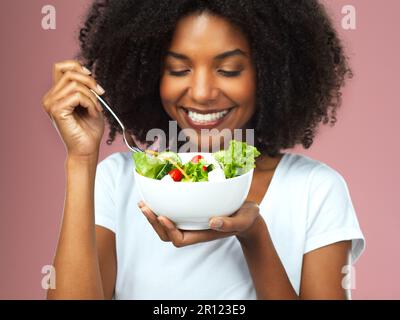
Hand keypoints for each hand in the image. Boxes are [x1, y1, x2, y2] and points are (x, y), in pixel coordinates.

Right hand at [42, 60, 105, 157]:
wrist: (87, 149)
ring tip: (96, 109)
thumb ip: (85, 87)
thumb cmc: (90, 129)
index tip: (92, 78)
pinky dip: (90, 103)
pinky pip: (77, 96)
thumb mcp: (90, 102)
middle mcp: (50, 97)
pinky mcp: (56, 110)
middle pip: (70, 73)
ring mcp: (51, 103)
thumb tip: (87, 72)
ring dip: (92, 96)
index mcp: (56, 94)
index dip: (78, 67)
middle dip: (90, 81)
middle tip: (101, 94)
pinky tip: (93, 113)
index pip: (61, 67)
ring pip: (75, 84)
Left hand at [138, 201, 261, 246]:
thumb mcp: (241, 221)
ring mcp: (190, 222)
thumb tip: (213, 222)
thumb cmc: (245, 219)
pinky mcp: (191, 213)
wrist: (247, 215)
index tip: (163, 217)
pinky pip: (172, 213)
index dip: (168, 230)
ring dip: (153, 216)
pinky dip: (161, 206)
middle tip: (144, 207)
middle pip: (167, 234)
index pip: (179, 239)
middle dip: (153, 222)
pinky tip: (156, 196)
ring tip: (143, 203)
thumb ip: (229, 224)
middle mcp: (193, 230)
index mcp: (202, 234)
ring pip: (166, 225)